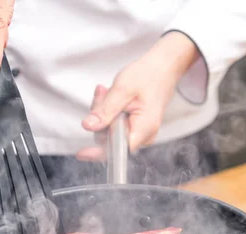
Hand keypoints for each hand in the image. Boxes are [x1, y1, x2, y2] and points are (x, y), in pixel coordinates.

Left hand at [77, 31, 199, 160]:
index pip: (117, 151)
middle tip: (102, 95)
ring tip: (108, 91)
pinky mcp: (136, 127)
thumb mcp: (122, 90)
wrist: (164, 68)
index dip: (97, 152)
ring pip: (110, 132)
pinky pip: (116, 126)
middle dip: (100, 118)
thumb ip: (105, 111)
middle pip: (110, 140)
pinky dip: (110, 112)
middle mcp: (144, 136)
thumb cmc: (149, 75)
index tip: (81, 153)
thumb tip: (89, 126)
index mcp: (144, 129)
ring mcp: (140, 133)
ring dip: (104, 112)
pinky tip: (112, 97)